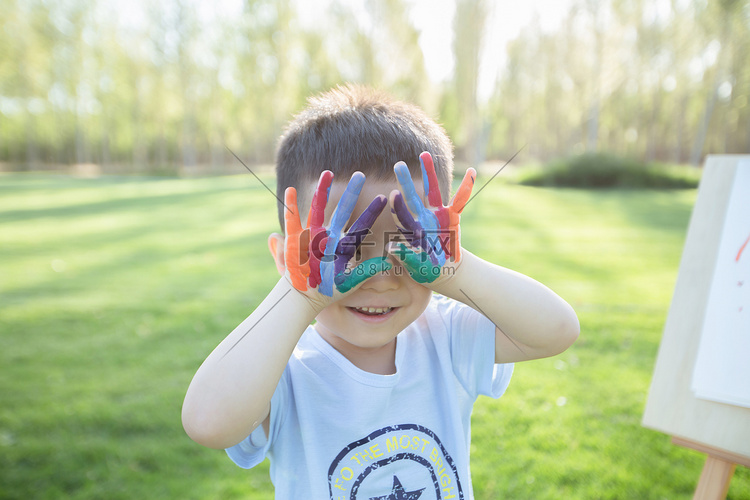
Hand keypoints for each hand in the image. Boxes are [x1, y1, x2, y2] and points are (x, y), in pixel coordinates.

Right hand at [284, 171, 390, 303]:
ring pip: (319, 209)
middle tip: (360, 174)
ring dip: (322, 191)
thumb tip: (388, 263)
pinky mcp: (296, 241)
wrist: (305, 297)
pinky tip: (290, 190)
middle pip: (342, 211)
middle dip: (351, 193)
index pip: (360, 225)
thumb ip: (367, 272)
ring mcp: (313, 237)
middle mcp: (330, 237)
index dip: (371, 212)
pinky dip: (291, 207)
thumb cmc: (329, 290)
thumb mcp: (350, 282)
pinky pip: (293, 222)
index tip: (383, 198)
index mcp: (344, 246)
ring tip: (327, 173)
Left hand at [388, 151, 474, 283]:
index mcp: (411, 230)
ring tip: (424, 153)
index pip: (402, 216)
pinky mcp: (452, 216)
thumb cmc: (427, 271)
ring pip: (433, 191)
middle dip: (405, 181)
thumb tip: (391, 246)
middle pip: (412, 197)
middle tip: (398, 164)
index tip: (393, 194)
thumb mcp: (416, 267)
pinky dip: (467, 186)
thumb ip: (406, 257)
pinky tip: (471, 171)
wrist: (445, 271)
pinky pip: (461, 200)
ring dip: (429, 173)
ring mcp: (437, 215)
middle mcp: (422, 218)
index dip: (398, 207)